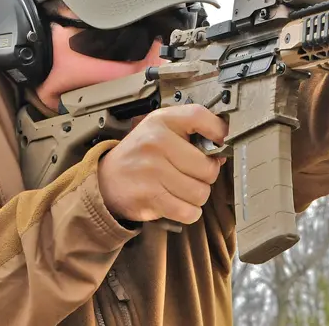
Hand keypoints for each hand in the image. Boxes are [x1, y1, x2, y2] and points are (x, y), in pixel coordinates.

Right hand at [97, 104, 227, 224]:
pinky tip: (177, 202)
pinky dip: (188, 212)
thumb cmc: (140, 154)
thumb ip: (191, 132)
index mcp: (161, 121)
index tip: (221, 144)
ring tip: (181, 188)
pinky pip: (189, 211)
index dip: (219, 131)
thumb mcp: (160, 130)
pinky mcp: (150, 197)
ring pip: (201, 192)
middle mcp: (156, 142)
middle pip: (208, 167)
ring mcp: (152, 170)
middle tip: (191, 174)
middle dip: (206, 176)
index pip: (200, 117)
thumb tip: (222, 152)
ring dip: (196, 196)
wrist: (106, 180)